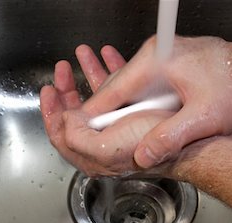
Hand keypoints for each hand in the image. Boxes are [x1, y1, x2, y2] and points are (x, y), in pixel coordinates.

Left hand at [40, 45, 173, 176]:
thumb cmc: (149, 146)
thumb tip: (67, 120)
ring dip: (86, 76)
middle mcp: (100, 144)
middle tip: (63, 73)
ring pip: (93, 100)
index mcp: (90, 155)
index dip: (51, 111)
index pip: (60, 134)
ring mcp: (115, 129)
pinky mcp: (131, 116)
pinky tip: (108, 61)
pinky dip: (109, 75)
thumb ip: (76, 136)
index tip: (49, 90)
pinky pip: (114, 93)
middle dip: (66, 90)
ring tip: (82, 58)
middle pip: (73, 115)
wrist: (183, 140)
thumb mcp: (104, 147)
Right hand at [80, 35, 231, 167]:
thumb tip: (144, 155)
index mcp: (157, 61)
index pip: (114, 89)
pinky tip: (132, 112)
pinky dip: (134, 100)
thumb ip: (170, 137)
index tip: (81, 127)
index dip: (96, 112)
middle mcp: (155, 55)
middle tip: (90, 132)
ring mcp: (161, 59)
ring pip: (129, 86)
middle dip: (105, 111)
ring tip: (106, 123)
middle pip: (118, 87)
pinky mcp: (169, 66)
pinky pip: (142, 84)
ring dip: (119, 106)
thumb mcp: (204, 118)